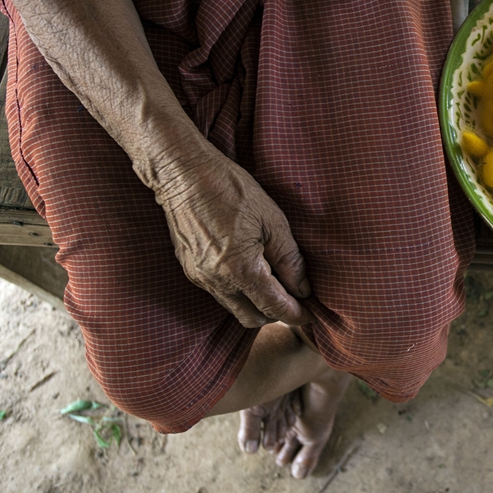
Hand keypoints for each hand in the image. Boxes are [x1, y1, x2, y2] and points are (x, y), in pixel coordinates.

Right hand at [153, 152, 311, 328]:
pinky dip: (239, 291)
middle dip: (276, 314)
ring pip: (235, 307)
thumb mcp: (273, 220)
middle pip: (253, 318)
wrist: (183, 174)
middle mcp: (217, 281)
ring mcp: (200, 278)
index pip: (274, 307)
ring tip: (275, 281)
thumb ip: (290, 259)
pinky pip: (220, 293)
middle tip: (295, 298)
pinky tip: (251, 269)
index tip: (310, 314)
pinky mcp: (191, 270)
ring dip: (256, 303)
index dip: (295, 314)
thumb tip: (303, 288)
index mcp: (241, 269)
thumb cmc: (231, 189)